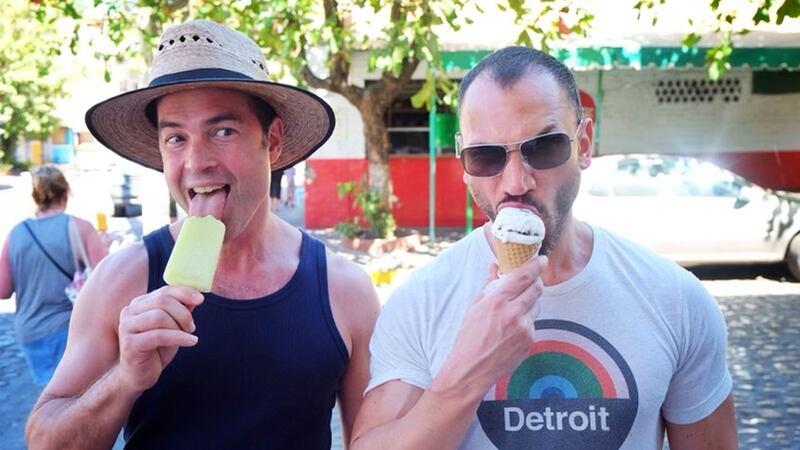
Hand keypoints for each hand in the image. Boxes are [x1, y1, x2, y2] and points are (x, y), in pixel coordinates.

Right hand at [117, 286, 202, 392]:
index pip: (164, 291)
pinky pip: (159, 335)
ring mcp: (127, 327)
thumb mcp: (172, 327)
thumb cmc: (156, 349)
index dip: (185, 292)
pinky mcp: (130, 343)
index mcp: (139, 304)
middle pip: (162, 301)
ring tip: (188, 336)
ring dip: (180, 326)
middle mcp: (130, 312)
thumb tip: (196, 297)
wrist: (138, 375)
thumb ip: (181, 311)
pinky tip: (191, 342)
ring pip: (159, 317)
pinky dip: (179, 337)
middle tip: (192, 327)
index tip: (201, 299)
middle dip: (183, 313)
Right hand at [437, 255, 546, 394]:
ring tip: (514, 309)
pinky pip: (533, 323)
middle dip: (536, 282)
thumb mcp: (474, 308)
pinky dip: (526, 321)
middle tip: (532, 280)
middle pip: (536, 289)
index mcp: (496, 302)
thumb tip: (494, 267)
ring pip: (536, 306)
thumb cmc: (468, 338)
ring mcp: (523, 329)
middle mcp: (512, 314)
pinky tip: (512, 328)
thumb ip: (488, 285)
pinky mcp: (529, 341)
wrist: (470, 370)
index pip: (523, 277)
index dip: (535, 265)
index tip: (541, 259)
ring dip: (530, 302)